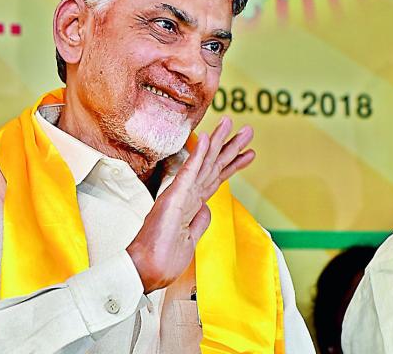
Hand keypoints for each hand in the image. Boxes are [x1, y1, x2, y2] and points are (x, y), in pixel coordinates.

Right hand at [126, 117, 254, 292]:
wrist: (145, 269)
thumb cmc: (162, 259)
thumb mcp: (190, 241)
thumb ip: (199, 222)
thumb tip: (207, 209)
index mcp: (191, 206)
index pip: (215, 180)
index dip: (232, 165)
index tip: (247, 153)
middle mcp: (186, 195)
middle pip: (214, 167)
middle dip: (231, 148)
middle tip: (247, 131)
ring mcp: (180, 194)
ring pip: (204, 163)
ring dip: (219, 143)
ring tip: (231, 123)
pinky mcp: (174, 197)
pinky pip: (189, 172)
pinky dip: (199, 154)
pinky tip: (207, 138)